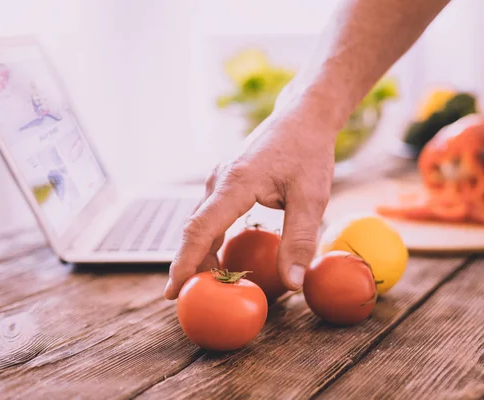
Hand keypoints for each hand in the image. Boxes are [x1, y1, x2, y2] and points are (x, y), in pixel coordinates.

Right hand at [163, 101, 337, 299]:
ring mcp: (220, 179)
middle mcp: (218, 181)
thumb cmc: (308, 152)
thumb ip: (299, 240)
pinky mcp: (227, 181)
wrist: (303, 118)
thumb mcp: (311, 198)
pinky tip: (219, 257)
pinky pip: (211, 215)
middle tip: (186, 298)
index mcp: (234, 183)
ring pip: (200, 223)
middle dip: (187, 265)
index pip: (199, 229)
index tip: (171, 290)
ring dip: (199, 253)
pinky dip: (210, 239)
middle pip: (193, 229)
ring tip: (205, 284)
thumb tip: (293, 283)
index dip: (184, 263)